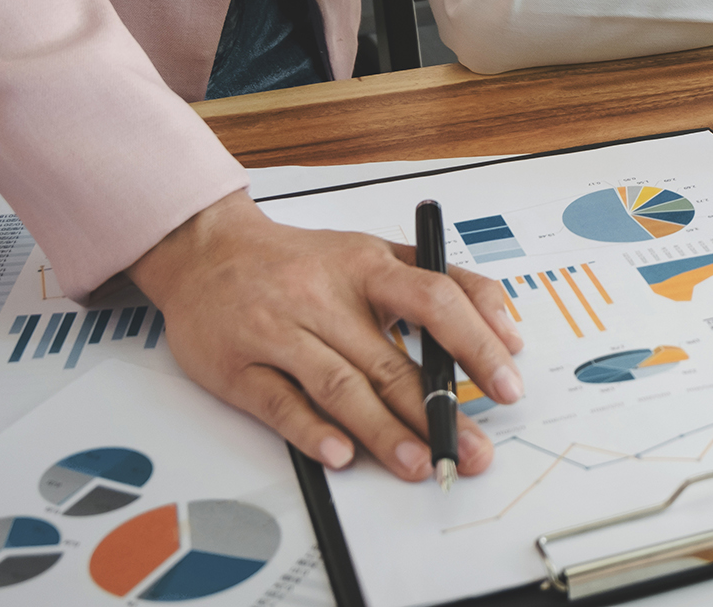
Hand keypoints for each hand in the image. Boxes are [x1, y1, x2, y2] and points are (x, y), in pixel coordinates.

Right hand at [125, 191, 525, 480]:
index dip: (476, 343)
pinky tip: (341, 455)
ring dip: (383, 431)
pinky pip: (280, 403)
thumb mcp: (373, 252)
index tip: (506, 383)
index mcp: (366, 267)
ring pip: (339, 386)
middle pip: (389, 360)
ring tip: (420, 461)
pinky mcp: (238, 368)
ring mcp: (279, 332)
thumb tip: (503, 330)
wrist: (206, 250)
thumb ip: (440, 282)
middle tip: (471, 449)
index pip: (435, 300)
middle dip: (437, 411)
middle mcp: (324, 298)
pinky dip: (312, 431)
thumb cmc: (301, 260)